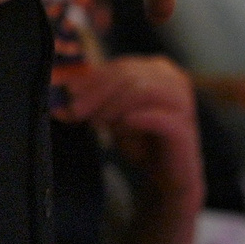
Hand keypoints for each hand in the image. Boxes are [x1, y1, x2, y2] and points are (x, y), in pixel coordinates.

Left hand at [56, 55, 202, 208]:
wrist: (166, 176)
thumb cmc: (139, 140)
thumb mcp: (112, 114)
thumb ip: (92, 101)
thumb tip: (61, 97)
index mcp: (157, 68)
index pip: (119, 67)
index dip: (90, 80)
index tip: (66, 94)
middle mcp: (174, 79)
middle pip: (128, 76)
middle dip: (96, 93)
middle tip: (75, 111)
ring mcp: (182, 102)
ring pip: (142, 90)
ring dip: (113, 106)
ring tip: (97, 123)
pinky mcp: (183, 127)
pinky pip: (158, 117)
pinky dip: (134, 120)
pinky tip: (119, 128)